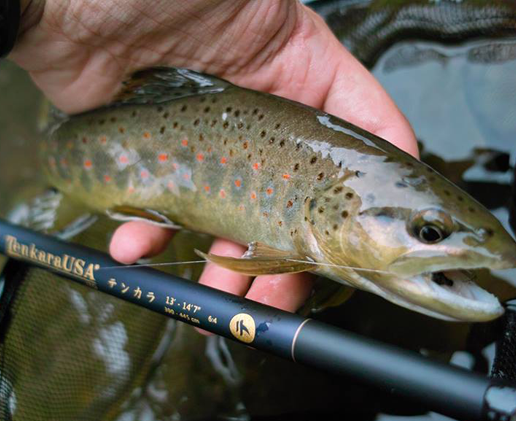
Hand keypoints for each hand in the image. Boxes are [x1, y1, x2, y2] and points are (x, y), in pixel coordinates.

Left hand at [12, 0, 417, 315]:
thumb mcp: (256, 3)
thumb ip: (313, 54)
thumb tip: (381, 127)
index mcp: (298, 74)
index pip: (360, 134)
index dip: (373, 192)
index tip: (371, 243)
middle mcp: (259, 113)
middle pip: (296, 199)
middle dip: (290, 255)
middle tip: (275, 296)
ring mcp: (205, 141)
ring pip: (231, 218)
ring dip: (224, 265)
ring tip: (213, 295)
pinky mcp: (155, 156)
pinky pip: (162, 208)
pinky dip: (150, 235)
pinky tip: (133, 246)